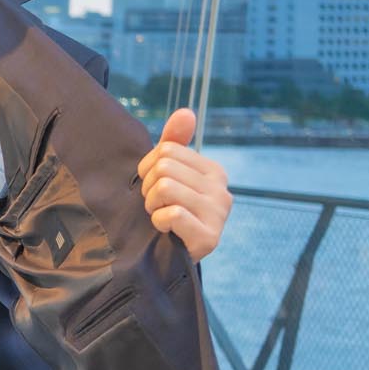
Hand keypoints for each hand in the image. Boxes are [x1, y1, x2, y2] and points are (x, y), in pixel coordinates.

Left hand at [137, 109, 231, 261]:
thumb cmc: (168, 212)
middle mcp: (221, 190)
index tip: (153, 187)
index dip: (147, 169)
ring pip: (165, 188)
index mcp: (213, 171)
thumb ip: (174, 143)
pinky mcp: (210, 237)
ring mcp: (219, 214)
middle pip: (164, 168)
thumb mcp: (169, 176)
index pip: (165, 150)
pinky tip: (165, 231)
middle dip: (148, 189)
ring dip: (152, 206)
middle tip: (156, 206)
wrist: (171, 257)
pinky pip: (172, 214)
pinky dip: (158, 223)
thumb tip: (185, 112)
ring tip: (160, 216)